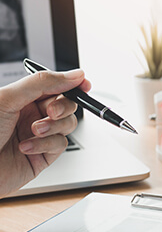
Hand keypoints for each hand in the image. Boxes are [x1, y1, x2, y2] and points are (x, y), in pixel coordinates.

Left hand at [0, 69, 90, 197]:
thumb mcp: (8, 99)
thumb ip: (42, 83)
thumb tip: (74, 75)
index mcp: (23, 97)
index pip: (55, 86)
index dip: (72, 84)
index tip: (83, 84)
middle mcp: (32, 115)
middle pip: (67, 104)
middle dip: (63, 107)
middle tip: (51, 111)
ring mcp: (39, 136)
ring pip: (67, 124)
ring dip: (53, 126)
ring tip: (34, 130)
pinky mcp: (43, 156)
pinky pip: (60, 145)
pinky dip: (45, 145)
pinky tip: (26, 146)